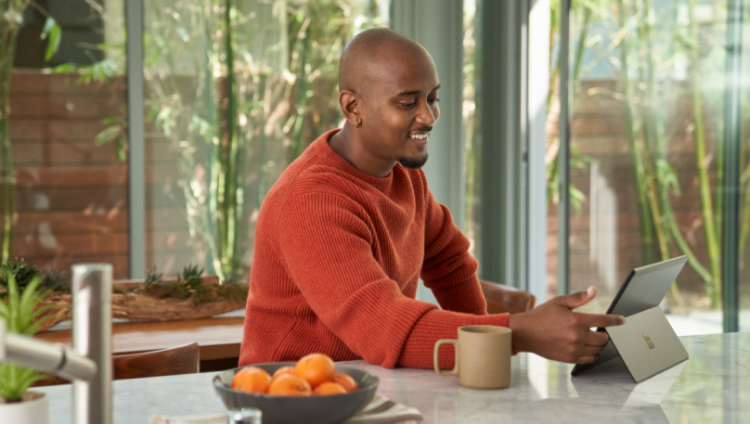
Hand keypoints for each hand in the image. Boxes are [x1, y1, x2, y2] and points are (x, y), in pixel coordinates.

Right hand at [507, 286, 625, 363]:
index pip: (604, 321)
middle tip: (602, 330)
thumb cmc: (541, 315)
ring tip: (595, 338)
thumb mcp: (559, 302)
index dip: (616, 320)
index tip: (623, 320)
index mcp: (576, 320)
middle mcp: (577, 336)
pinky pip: (590, 359)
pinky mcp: (569, 358)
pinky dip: (594, 354)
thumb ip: (578, 298)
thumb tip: (593, 290)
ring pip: (598, 350)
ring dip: (600, 344)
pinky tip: (590, 348)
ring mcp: (574, 349)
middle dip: (606, 334)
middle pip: (603, 338)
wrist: (525, 333)